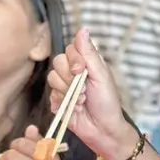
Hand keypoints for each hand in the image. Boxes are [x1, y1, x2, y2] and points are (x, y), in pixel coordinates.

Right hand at [47, 29, 135, 159]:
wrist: (103, 130)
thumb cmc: (108, 103)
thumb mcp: (102, 76)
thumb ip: (90, 53)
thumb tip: (83, 29)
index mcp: (86, 63)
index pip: (70, 49)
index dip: (73, 59)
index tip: (81, 70)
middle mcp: (73, 72)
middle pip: (58, 62)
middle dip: (71, 78)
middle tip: (84, 89)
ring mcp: (64, 86)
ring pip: (52, 78)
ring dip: (68, 92)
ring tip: (82, 101)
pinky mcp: (57, 100)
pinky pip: (51, 94)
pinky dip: (63, 102)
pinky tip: (74, 108)